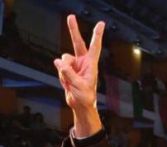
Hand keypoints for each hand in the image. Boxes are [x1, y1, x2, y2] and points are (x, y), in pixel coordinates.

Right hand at [53, 15, 104, 135]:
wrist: (80, 104)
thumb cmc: (85, 97)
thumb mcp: (78, 86)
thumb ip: (68, 73)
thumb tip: (58, 62)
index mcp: (91, 64)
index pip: (94, 47)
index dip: (97, 35)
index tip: (101, 24)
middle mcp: (83, 62)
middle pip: (77, 43)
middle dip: (73, 30)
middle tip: (71, 16)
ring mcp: (75, 65)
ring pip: (63, 59)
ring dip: (63, 69)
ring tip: (70, 81)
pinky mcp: (67, 69)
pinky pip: (59, 67)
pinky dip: (60, 74)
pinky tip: (67, 82)